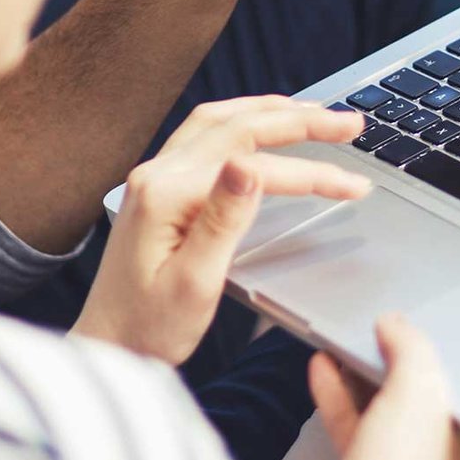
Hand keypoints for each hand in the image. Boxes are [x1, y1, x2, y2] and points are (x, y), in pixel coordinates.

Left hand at [74, 97, 369, 364]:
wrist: (106, 347)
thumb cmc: (149, 329)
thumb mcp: (194, 284)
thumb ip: (223, 221)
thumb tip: (249, 167)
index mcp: (165, 195)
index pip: (254, 166)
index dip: (311, 173)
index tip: (353, 185)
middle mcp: (156, 175)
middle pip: (238, 126)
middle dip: (300, 121)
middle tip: (350, 123)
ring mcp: (154, 178)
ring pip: (220, 121)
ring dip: (270, 112)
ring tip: (317, 113)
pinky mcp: (158, 189)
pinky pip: (205, 136)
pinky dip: (244, 122)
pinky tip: (264, 126)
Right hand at [290, 316, 459, 459]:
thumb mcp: (419, 395)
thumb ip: (412, 351)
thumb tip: (397, 326)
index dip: (452, 351)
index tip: (433, 321)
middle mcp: (442, 457)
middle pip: (424, 393)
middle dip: (403, 358)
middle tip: (385, 326)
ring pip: (384, 406)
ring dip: (364, 372)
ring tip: (347, 338)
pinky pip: (354, 423)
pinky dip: (338, 394)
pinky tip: (323, 369)